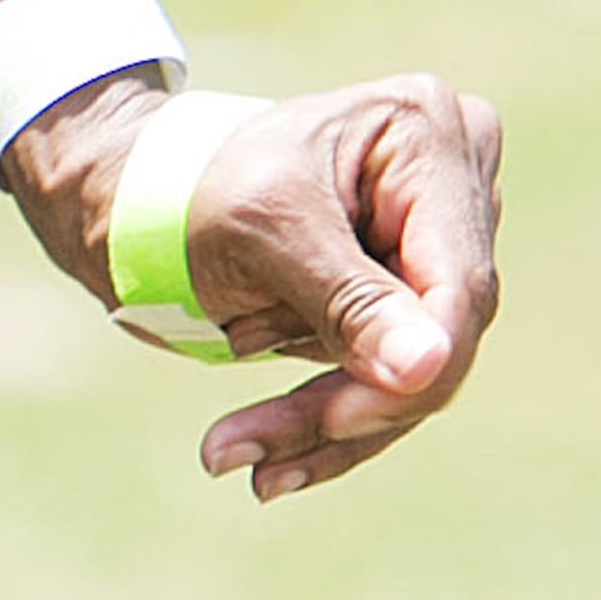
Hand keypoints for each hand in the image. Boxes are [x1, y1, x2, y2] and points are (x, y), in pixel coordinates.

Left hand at [7, 70, 502, 504]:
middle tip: (241, 453)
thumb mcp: (263, 232)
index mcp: (426, 134)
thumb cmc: (194, 189)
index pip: (456, 281)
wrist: (143, 202)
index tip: (341, 419)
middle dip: (348, 403)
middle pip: (439, 334)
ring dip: (321, 420)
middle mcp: (454, 182)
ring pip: (413, 373)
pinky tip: (269, 465)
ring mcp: (436, 242)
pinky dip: (325, 425)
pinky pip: (387, 381)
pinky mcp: (407, 297)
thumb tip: (427, 369)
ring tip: (226, 449)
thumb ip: (348, 300)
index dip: (413, 366)